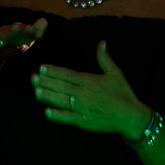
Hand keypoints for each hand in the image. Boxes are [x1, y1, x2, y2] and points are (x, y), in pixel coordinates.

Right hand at [0, 19, 47, 67]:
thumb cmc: (7, 45)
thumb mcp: (22, 42)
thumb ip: (33, 33)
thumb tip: (45, 20)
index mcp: (16, 35)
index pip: (26, 34)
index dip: (33, 33)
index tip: (40, 34)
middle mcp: (7, 34)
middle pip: (17, 32)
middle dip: (24, 30)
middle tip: (31, 28)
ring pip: (3, 35)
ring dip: (10, 32)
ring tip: (16, 27)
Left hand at [31, 41, 145, 136]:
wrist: (131, 116)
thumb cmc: (123, 94)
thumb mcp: (115, 73)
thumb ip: (105, 59)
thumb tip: (101, 42)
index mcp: (90, 81)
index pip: (68, 74)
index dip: (54, 71)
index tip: (42, 67)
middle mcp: (84, 94)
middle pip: (61, 87)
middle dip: (46, 82)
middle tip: (33, 78)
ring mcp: (83, 108)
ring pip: (61, 101)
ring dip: (48, 96)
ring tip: (36, 91)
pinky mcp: (84, 121)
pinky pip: (68, 118)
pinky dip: (57, 115)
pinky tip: (47, 112)